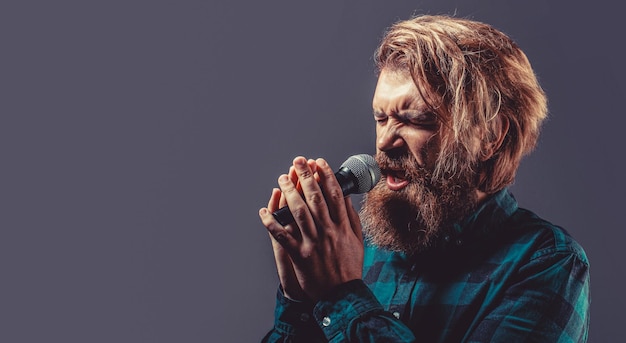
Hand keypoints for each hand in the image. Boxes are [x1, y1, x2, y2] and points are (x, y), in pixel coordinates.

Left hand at [259, 157, 363, 301]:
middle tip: (297, 161)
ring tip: (282, 178)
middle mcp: (328, 231)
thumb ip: (351, 218)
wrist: (342, 294)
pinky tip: (264, 211)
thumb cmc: (349, 267)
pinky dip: (271, 222)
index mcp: (342, 226)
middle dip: (305, 176)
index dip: (326, 175)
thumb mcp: (357, 240)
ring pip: (299, 212)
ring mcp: (313, 243)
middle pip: (315, 197)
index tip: (319, 162)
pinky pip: (282, 236)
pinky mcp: (300, 255)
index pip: (334, 194)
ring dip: (289, 192)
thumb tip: (346, 198)